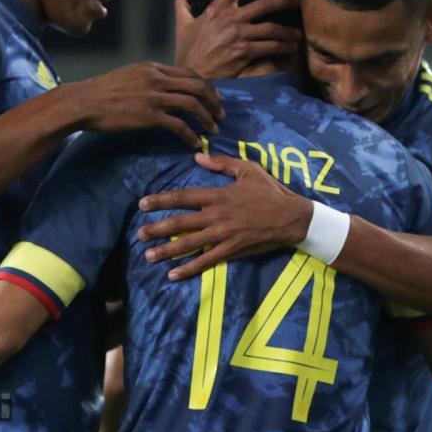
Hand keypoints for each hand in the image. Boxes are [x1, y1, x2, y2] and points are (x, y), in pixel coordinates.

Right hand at [70, 62, 223, 147]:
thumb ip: (149, 79)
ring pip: (192, 104)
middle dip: (213, 100)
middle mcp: (157, 78)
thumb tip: (164, 90)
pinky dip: (191, 134)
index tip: (213, 97)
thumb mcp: (129, 75)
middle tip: (221, 114)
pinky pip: (178, 125)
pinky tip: (195, 142)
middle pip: (197, 86)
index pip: (189, 73)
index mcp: (154, 67)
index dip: (206, 86)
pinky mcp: (149, 116)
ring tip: (214, 129)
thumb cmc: (101, 92)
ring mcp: (154, 96)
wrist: (83, 101)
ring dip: (207, 117)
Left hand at [138, 153, 312, 278]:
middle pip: (180, 223)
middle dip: (157, 229)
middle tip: (139, 234)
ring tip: (148, 256)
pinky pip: (207, 261)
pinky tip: (173, 274)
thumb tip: (197, 157)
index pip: (183, 197)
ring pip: (189, 243)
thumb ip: (222, 163)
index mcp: (218, 195)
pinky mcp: (232, 250)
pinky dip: (189, 269)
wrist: (292, 218)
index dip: (161, 200)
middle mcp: (216, 215)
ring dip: (167, 250)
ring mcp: (223, 235)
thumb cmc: (270, 192)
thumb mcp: (248, 170)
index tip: (143, 204)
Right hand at [174, 0, 300, 78]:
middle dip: (285, 0)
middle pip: (265, 4)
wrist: (191, 77)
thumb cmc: (187, 52)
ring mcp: (239, 36)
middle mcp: (230, 19)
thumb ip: (182, 3)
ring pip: (271, 28)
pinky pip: (270, 47)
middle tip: (297, 0)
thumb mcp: (182, 24)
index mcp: (216, 9)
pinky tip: (290, 48)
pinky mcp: (245, 52)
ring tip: (298, 33)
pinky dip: (283, 47)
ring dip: (288, 31)